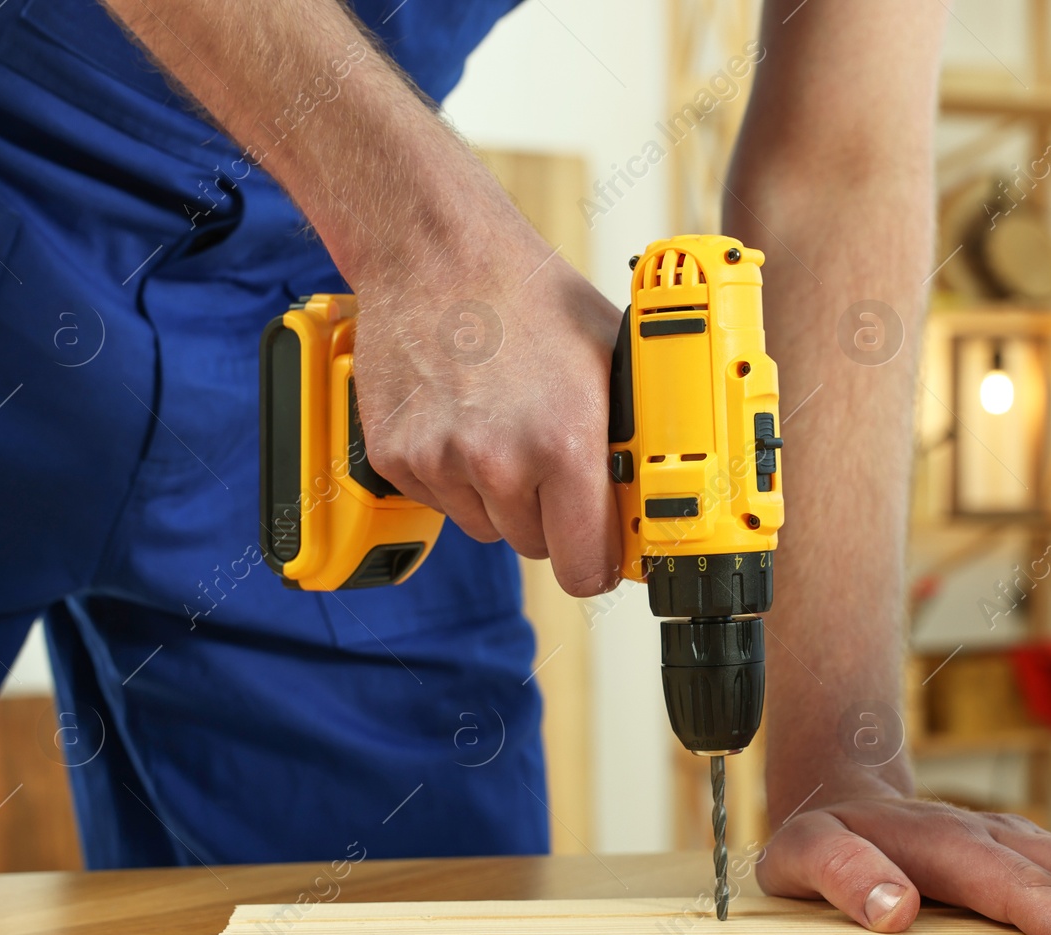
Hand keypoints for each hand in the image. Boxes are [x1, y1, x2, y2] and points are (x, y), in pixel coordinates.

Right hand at [349, 228, 623, 596]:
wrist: (435, 252)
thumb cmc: (526, 295)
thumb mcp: (609, 358)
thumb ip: (631, 435)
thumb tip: (654, 494)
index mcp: (564, 445)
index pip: (585, 566)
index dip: (599, 561)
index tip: (603, 552)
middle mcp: (499, 463)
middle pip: (537, 546)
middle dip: (551, 515)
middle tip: (549, 457)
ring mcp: (441, 462)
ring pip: (486, 525)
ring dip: (499, 496)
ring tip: (502, 424)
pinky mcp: (396, 458)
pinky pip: (440, 501)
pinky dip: (453, 475)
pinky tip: (462, 417)